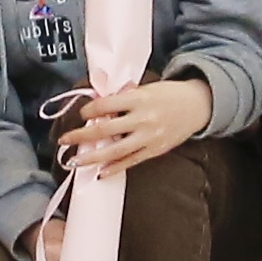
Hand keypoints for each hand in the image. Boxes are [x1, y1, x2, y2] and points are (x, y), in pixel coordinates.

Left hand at [58, 77, 211, 173]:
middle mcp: (142, 118)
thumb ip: (124, 97)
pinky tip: (101, 172)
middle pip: (105, 129)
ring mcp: (149, 136)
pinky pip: (132, 161)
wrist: (197, 105)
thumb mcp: (146, 88)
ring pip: (115, 150)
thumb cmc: (168, 94)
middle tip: (64, 141)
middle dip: (81, 136)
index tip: (82, 114)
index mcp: (138, 98)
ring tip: (75, 162)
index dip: (89, 110)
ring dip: (93, 157)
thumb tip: (99, 105)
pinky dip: (115, 168)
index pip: (106, 105)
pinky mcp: (155, 150)